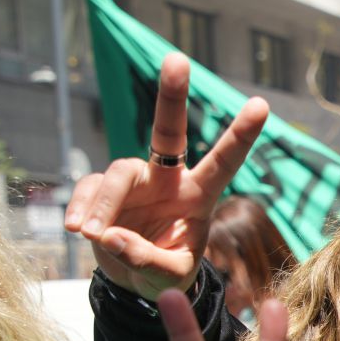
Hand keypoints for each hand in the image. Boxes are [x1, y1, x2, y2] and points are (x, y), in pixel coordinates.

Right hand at [66, 53, 268, 300]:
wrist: (135, 281)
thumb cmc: (165, 274)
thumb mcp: (168, 276)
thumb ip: (146, 259)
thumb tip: (110, 236)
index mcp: (198, 196)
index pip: (223, 162)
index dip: (241, 134)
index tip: (262, 105)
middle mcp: (168, 179)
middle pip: (168, 131)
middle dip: (172, 95)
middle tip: (177, 59)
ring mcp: (134, 181)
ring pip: (117, 174)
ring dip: (103, 205)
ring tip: (92, 234)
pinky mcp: (102, 189)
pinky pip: (89, 189)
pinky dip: (81, 208)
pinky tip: (76, 230)